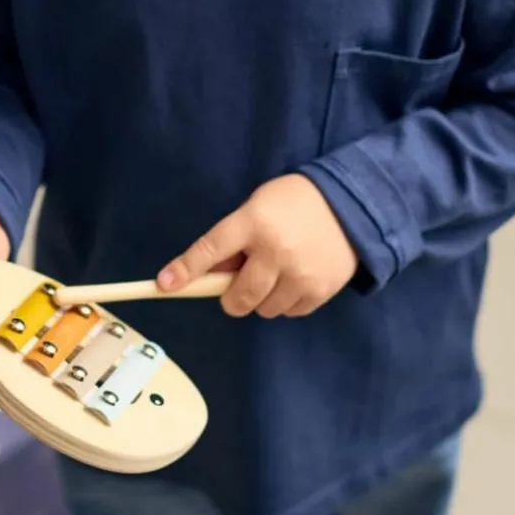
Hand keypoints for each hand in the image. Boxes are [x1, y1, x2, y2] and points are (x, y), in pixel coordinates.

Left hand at [158, 175, 357, 318]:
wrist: (350, 203)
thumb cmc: (292, 202)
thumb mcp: (256, 208)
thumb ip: (233, 240)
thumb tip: (207, 273)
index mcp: (253, 222)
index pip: (210, 249)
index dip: (185, 269)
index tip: (164, 284)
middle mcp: (275, 250)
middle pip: (237, 297)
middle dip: (230, 297)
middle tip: (236, 284)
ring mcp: (300, 274)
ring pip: (262, 309)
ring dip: (260, 298)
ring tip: (274, 273)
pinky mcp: (320, 291)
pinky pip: (288, 313)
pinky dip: (285, 302)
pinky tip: (294, 278)